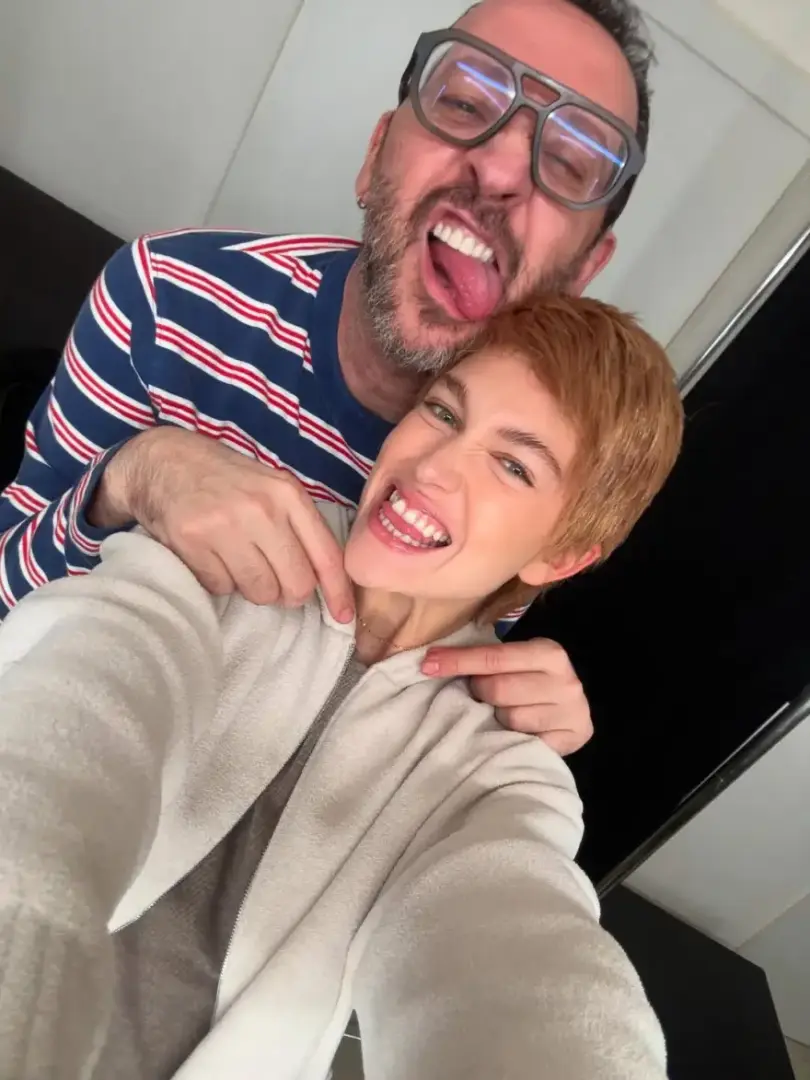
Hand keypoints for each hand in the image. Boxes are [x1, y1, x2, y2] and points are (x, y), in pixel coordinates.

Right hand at [89, 427, 354, 618]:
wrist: (164, 460)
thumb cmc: (226, 480)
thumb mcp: (271, 488)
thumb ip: (299, 526)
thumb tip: (323, 580)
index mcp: (288, 495)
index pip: (326, 555)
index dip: (338, 592)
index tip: (343, 616)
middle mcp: (262, 509)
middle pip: (295, 584)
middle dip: (287, 593)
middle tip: (271, 579)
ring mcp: (226, 524)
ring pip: (260, 591)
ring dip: (250, 587)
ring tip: (236, 560)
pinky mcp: (192, 540)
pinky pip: (222, 587)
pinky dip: (218, 581)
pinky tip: (211, 556)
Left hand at [421, 638, 592, 755]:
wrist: (573, 712)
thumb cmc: (534, 682)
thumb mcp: (519, 662)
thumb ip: (489, 661)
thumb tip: (434, 660)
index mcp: (550, 653)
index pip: (494, 657)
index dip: (458, 660)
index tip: (427, 664)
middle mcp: (565, 682)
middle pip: (498, 689)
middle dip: (480, 691)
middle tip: (482, 693)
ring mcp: (570, 714)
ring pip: (509, 718)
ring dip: (497, 718)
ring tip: (504, 713)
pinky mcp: (569, 742)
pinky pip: (522, 743)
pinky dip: (510, 738)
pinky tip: (513, 733)